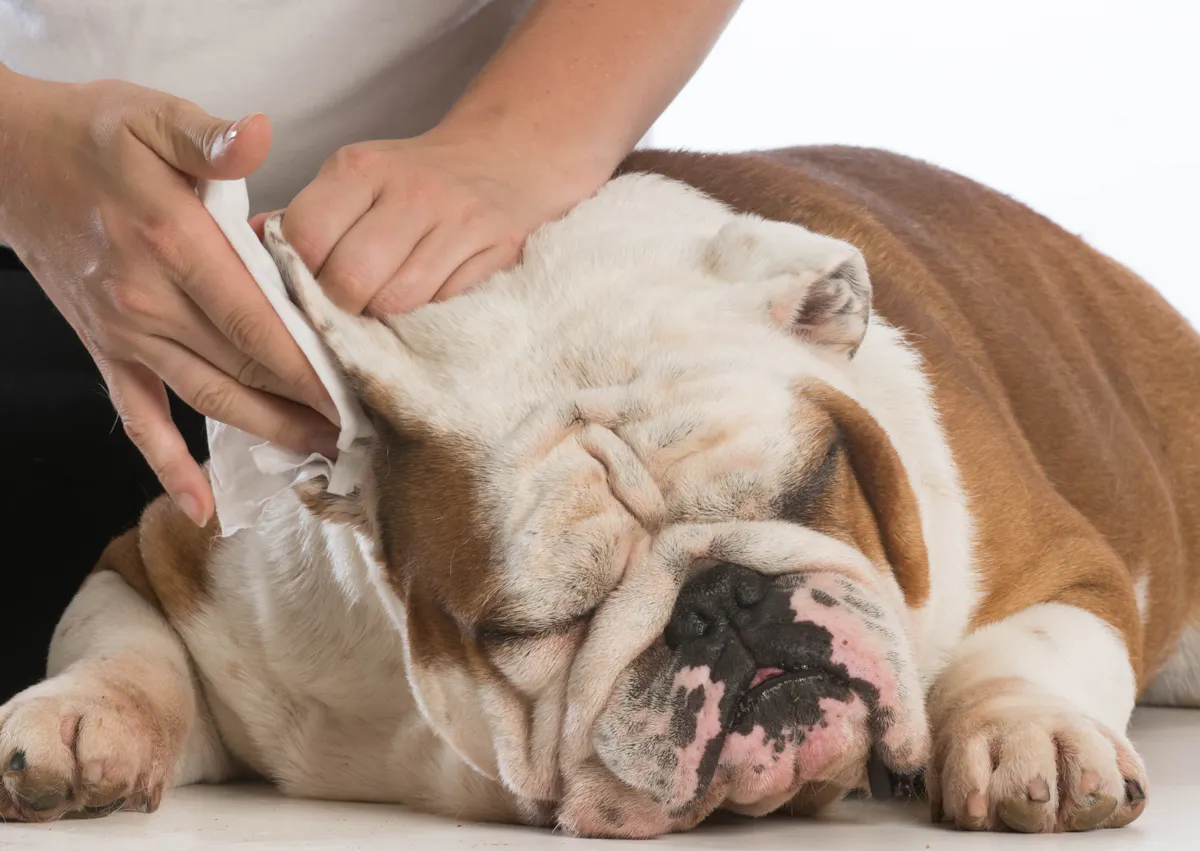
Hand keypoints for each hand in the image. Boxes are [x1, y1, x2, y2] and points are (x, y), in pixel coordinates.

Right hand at [0, 70, 338, 525]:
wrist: (7, 160)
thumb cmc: (92, 134)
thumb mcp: (154, 115)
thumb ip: (211, 137)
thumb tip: (259, 135)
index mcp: (172, 243)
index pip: (259, 320)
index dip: (312, 363)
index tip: (362, 390)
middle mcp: (149, 301)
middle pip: (246, 369)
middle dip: (309, 404)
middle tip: (366, 429)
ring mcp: (126, 335)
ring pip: (210, 399)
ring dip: (269, 432)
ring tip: (324, 454)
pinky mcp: (107, 352)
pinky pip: (139, 419)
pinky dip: (168, 465)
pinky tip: (202, 505)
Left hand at [270, 128, 603, 315]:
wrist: (508, 162)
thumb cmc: (415, 183)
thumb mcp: (355, 181)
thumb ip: (305, 218)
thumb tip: (244, 249)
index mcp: (361, 168)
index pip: (305, 239)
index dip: (299, 278)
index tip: (307, 291)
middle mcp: (411, 189)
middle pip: (349, 279)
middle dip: (339, 309)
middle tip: (344, 313)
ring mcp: (458, 222)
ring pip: (397, 301)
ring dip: (382, 319)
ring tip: (381, 311)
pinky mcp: (497, 251)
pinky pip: (443, 306)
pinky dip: (425, 317)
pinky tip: (421, 306)